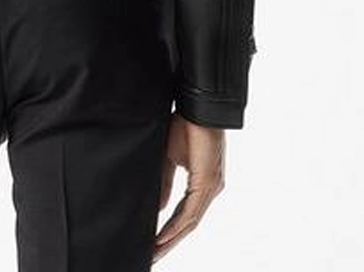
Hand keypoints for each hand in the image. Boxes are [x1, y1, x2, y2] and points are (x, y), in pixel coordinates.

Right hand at [152, 112, 225, 262]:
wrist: (197, 108)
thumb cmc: (186, 126)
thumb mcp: (169, 158)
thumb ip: (165, 182)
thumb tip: (160, 208)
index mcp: (202, 184)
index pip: (185, 215)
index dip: (169, 231)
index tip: (154, 244)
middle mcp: (210, 189)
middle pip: (188, 224)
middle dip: (169, 242)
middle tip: (153, 257)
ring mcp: (211, 187)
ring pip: (190, 222)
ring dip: (171, 239)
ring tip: (155, 252)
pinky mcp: (207, 182)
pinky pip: (191, 211)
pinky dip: (177, 226)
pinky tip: (164, 236)